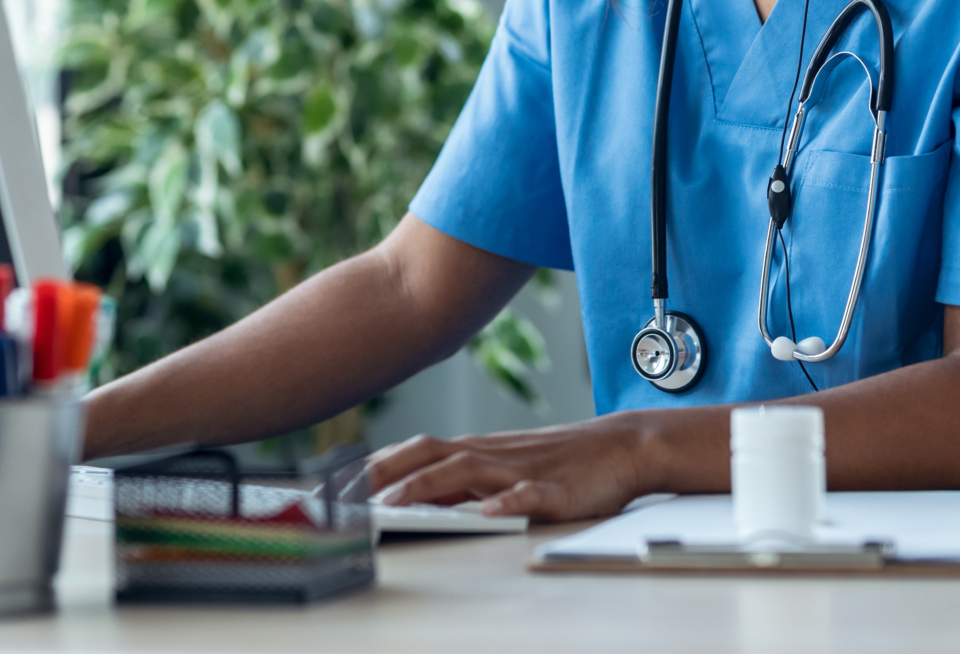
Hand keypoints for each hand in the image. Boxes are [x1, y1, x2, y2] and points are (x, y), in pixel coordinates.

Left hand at [366, 414, 661, 522]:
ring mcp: (522, 469)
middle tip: (348, 491)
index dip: (378, 463)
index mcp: (477, 450)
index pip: (416, 451)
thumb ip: (460, 481)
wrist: (620, 447)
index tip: (339, 480)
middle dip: (386, 470)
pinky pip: (528, 495)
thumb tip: (412, 495)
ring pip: (467, 470)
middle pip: (430, 454)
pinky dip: (506, 501)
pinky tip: (489, 511)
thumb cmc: (558, 462)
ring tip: (396, 503)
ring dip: (427, 485)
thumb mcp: (501, 468)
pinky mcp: (555, 489)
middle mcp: (492, 454)